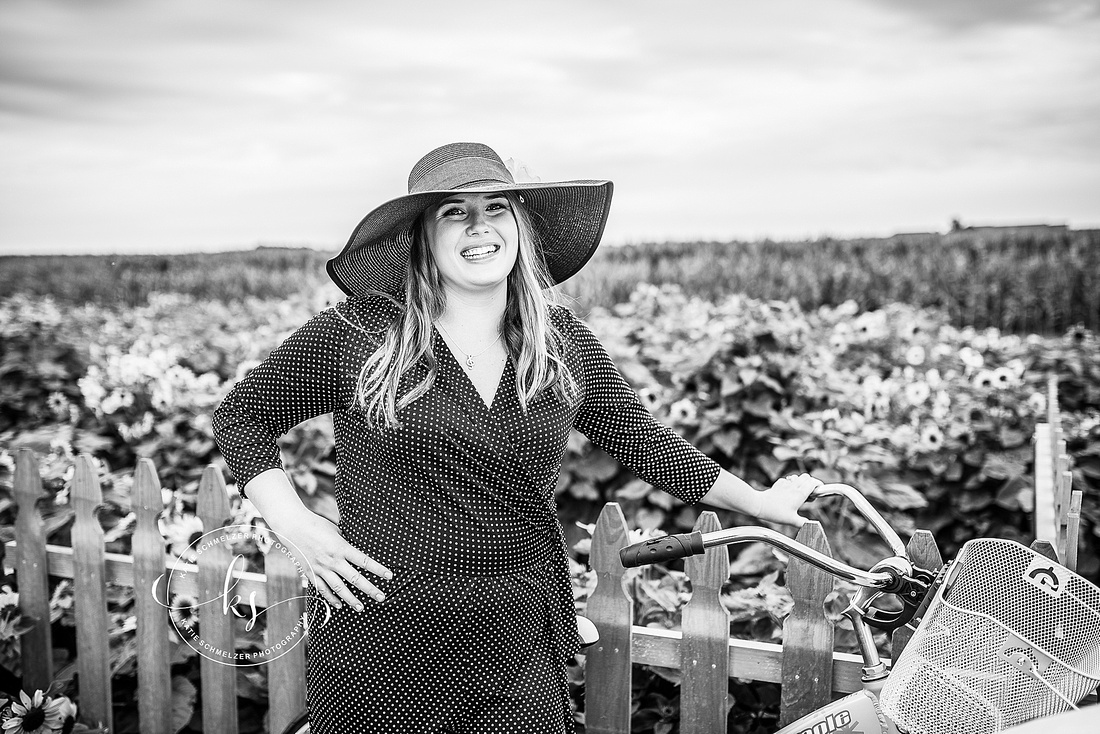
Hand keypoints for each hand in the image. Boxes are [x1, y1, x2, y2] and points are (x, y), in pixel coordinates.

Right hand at [267, 511, 391, 610]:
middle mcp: (332, 560)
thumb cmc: (316, 524)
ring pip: (338, 588)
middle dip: (369, 589)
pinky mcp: (310, 573)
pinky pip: (322, 589)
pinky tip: (339, 605)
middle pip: (354, 578)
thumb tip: (357, 552)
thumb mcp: (336, 531)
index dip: (378, 569)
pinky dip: (330, 598)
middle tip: (382, 598)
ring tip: (361, 608)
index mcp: (341, 547)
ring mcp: (320, 568)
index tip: (389, 576)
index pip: (364, 561)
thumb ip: (346, 543)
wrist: (292, 526)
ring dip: (351, 599)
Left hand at [761, 473, 822, 526]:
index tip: (820, 490)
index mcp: (799, 494)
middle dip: (811, 483)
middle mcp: (793, 486)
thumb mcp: (792, 520)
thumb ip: (803, 523)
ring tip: (799, 493)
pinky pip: (786, 480)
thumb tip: (811, 526)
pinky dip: (790, 483)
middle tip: (809, 494)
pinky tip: (787, 491)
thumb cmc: (775, 513)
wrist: (759, 505)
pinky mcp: (777, 485)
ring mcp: (785, 484)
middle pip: (806, 477)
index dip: (818, 485)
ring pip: (797, 477)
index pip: (813, 482)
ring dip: (801, 482)